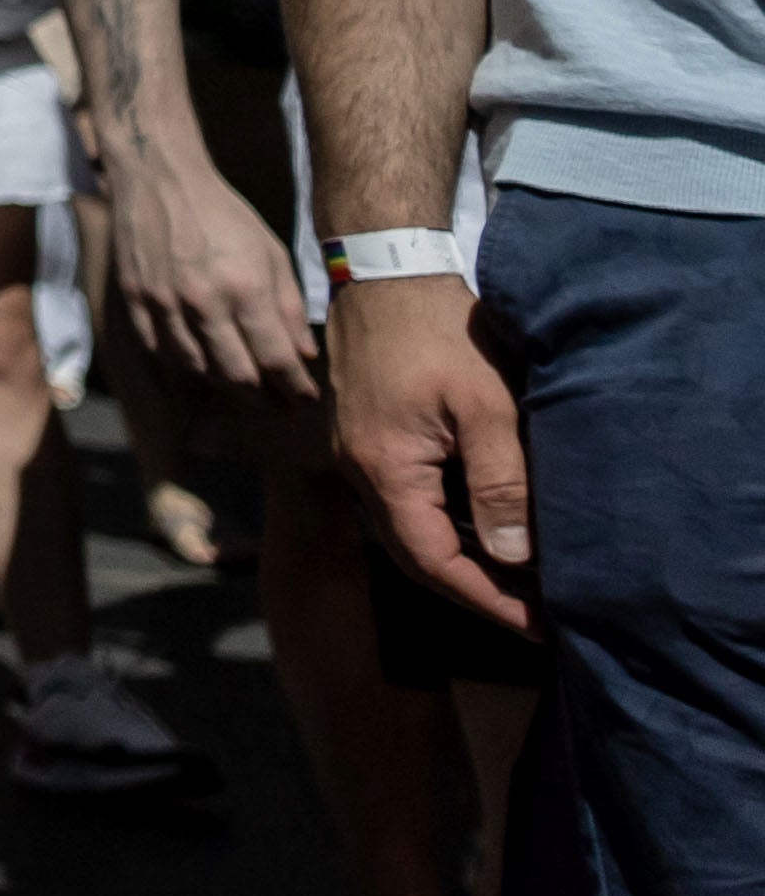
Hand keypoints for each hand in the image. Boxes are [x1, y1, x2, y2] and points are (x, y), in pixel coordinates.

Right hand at [102, 140, 326, 401]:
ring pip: (198, 369)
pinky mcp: (135, 301)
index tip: (305, 398)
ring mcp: (163, 303)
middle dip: (265, 398)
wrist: (158, 179)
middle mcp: (203, 301)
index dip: (295, 386)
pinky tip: (202, 368)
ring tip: (246, 388)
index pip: (276, 358)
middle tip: (280, 405)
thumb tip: (304, 355)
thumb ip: (289, 307)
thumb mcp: (271, 253)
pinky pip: (161, 352)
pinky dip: (185, 368)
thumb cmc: (224, 215)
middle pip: (237, 375)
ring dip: (226, 386)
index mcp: (245, 286)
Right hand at [334, 265, 535, 627]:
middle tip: (536, 614)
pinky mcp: (366, 436)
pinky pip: (404, 500)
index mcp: (384, 468)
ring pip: (408, 529)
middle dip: (476, 590)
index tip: (538, 626)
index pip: (434, 561)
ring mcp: (357, 452)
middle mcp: (359, 470)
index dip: (487, 600)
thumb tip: (513, 557)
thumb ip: (500, 483)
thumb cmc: (439, 332)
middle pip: (415, 554)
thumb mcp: (486, 406)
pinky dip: (445, 526)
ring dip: (460, 559)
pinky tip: (484, 526)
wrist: (385, 269)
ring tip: (518, 579)